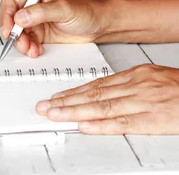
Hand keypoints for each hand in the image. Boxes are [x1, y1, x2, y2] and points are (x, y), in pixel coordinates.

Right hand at [0, 0, 105, 57]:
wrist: (99, 26)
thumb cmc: (86, 11)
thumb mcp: (64, 9)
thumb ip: (40, 12)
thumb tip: (19, 17)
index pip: (10, 1)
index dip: (6, 16)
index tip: (8, 30)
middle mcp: (31, 4)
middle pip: (10, 19)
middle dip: (14, 33)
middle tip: (21, 44)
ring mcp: (33, 19)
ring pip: (17, 32)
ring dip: (21, 43)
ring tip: (32, 50)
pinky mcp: (38, 33)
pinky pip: (26, 41)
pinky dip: (29, 48)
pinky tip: (37, 51)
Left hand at [35, 64, 178, 133]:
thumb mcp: (155, 78)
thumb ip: (130, 85)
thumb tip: (102, 93)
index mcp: (136, 75)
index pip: (96, 84)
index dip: (73, 91)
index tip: (55, 96)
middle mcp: (137, 85)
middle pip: (93, 94)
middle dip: (65, 101)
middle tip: (44, 106)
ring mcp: (145, 101)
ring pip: (102, 106)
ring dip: (74, 111)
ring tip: (54, 114)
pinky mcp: (155, 118)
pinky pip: (123, 122)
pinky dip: (100, 124)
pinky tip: (83, 125)